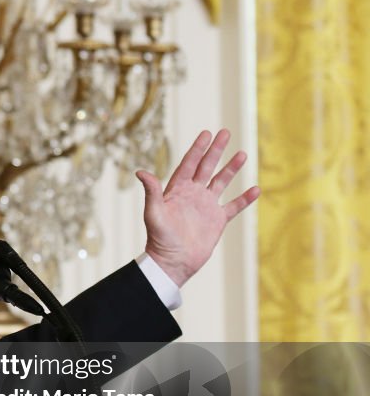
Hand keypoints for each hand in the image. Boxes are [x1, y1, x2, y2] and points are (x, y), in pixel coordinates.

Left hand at [136, 129, 259, 286]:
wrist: (172, 263)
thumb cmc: (159, 239)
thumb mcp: (153, 213)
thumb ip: (151, 192)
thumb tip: (140, 172)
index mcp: (176, 190)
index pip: (189, 164)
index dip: (197, 149)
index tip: (206, 133)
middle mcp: (192, 195)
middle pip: (206, 167)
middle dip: (216, 150)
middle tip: (226, 132)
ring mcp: (206, 207)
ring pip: (221, 182)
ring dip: (231, 169)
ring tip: (242, 154)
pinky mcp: (217, 221)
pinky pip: (233, 206)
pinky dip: (244, 199)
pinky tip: (255, 189)